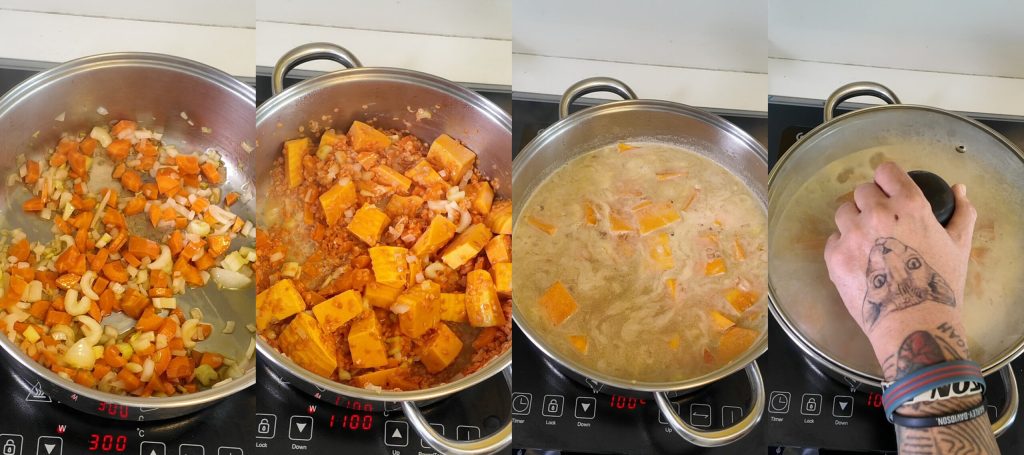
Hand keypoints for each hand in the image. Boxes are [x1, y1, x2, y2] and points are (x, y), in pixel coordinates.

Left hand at [823, 162, 976, 379]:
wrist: (912, 322)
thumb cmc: (939, 285)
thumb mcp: (959, 246)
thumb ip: (961, 212)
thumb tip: (958, 189)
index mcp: (909, 205)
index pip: (885, 171)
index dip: (886, 179)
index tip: (888, 190)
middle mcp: (876, 213)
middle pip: (860, 191)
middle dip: (869, 202)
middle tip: (880, 223)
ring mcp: (851, 234)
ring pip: (842, 212)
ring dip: (853, 221)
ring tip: (867, 242)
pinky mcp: (834, 256)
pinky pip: (832, 239)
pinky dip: (843, 246)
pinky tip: (859, 261)